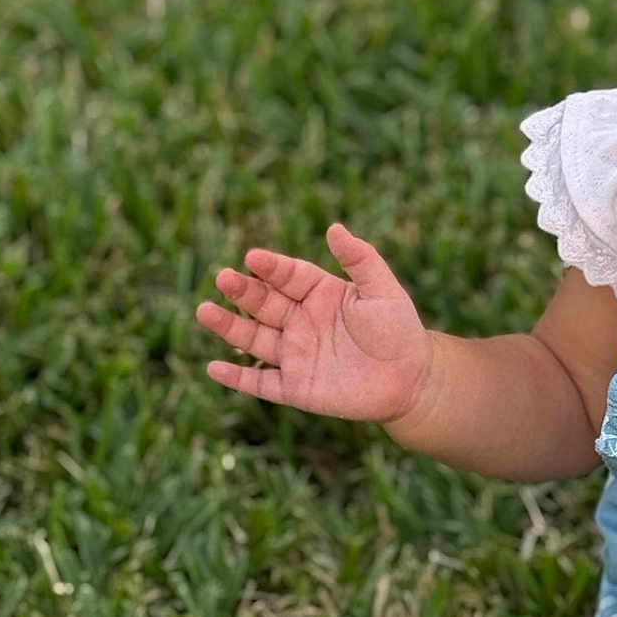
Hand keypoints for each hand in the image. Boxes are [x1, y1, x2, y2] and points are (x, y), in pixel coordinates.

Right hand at [197, 223, 431, 421]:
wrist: (412, 380)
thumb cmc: (400, 330)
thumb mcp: (383, 291)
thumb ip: (361, 259)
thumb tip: (334, 227)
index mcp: (319, 294)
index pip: (288, 276)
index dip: (271, 267)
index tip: (253, 258)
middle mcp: (301, 321)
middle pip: (264, 303)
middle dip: (242, 291)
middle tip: (223, 278)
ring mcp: (295, 355)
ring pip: (254, 339)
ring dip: (228, 327)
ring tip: (204, 311)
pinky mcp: (295, 388)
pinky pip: (260, 383)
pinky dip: (236, 379)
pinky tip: (213, 368)